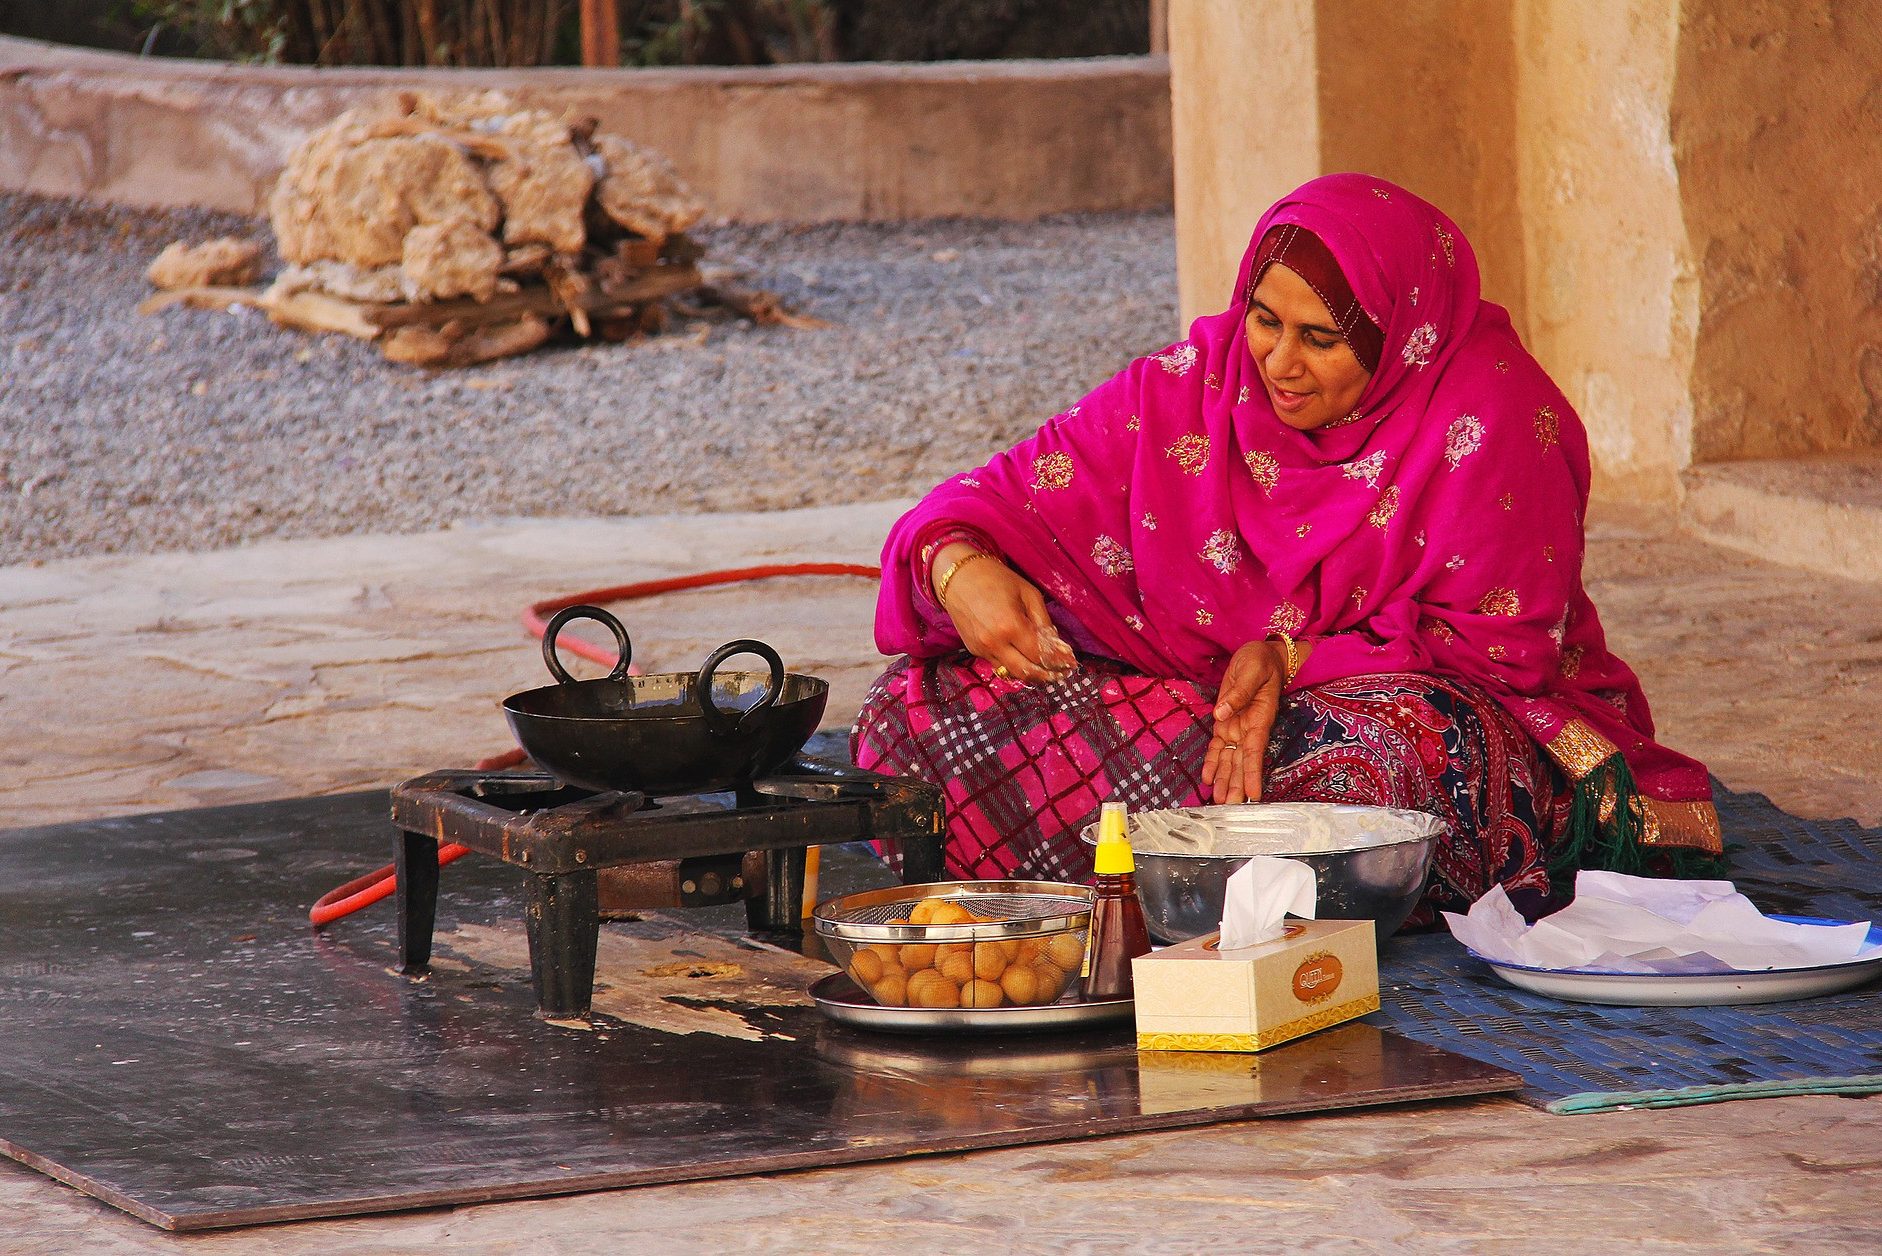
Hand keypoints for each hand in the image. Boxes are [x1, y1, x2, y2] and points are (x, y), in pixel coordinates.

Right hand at [933, 544, 1076, 683]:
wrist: (958, 577)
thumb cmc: (996, 579)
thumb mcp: (1027, 593)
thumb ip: (1043, 620)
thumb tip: (1057, 645)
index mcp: (1010, 625)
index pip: (1039, 654)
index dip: (1058, 661)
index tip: (1071, 663)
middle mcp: (995, 642)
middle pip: (1026, 671)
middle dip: (1047, 676)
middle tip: (1061, 674)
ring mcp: (982, 649)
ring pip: (1012, 673)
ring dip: (1031, 675)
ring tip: (1047, 672)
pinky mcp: (974, 651)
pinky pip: (999, 665)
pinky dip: (1014, 666)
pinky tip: (1024, 660)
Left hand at [1201, 640, 1290, 803]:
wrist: (1261, 655)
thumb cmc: (1261, 661)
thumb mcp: (1252, 670)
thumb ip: (1239, 692)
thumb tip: (1221, 714)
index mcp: (1260, 718)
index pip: (1255, 750)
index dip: (1252, 773)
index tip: (1252, 793)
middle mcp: (1249, 729)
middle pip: (1241, 762)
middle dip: (1236, 785)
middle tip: (1229, 807)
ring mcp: (1237, 728)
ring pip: (1230, 759)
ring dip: (1224, 780)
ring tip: (1218, 801)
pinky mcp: (1226, 723)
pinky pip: (1219, 747)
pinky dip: (1212, 763)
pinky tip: (1207, 780)